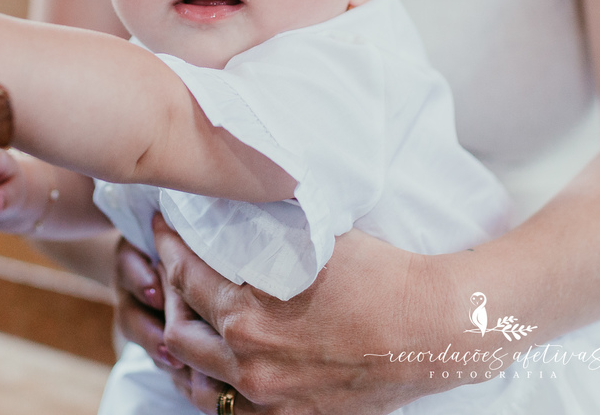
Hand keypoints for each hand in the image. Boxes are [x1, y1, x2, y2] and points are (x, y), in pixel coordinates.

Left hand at [153, 214, 449, 413]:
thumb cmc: (381, 275)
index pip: (181, 276)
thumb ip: (262, 233)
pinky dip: (217, 386)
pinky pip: (232, 411)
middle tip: (175, 272)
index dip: (166, 246)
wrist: (437, 327)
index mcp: (245, 313)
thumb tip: (230, 205)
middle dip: (170, 297)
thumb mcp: (311, 240)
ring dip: (189, 346)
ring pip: (198, 379)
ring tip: (191, 320)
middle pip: (178, 331)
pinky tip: (219, 365)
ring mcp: (270, 397)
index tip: (162, 228)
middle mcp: (249, 361)